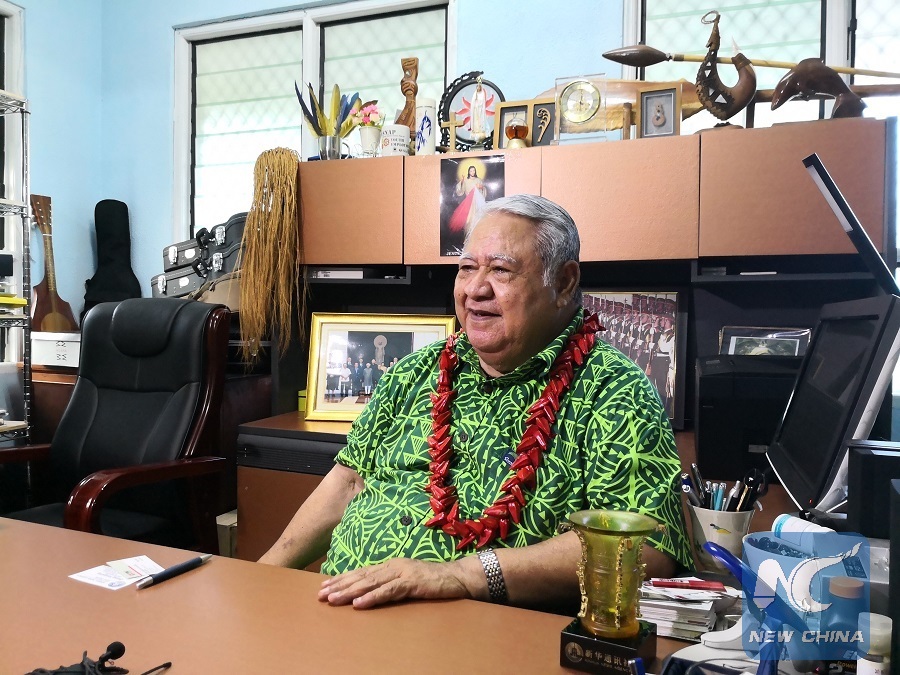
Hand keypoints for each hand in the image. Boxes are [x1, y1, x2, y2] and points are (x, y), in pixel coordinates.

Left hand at [318, 557, 471, 608]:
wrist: (458, 577)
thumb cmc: (433, 581)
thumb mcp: (408, 581)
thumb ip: (391, 584)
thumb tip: (370, 592)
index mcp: (391, 565)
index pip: (361, 572)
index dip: (342, 578)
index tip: (324, 586)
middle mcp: (393, 566)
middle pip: (361, 576)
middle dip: (340, 585)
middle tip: (321, 594)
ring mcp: (402, 573)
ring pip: (370, 583)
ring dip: (350, 592)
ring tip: (333, 599)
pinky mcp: (412, 583)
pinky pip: (388, 591)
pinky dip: (372, 597)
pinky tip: (359, 603)